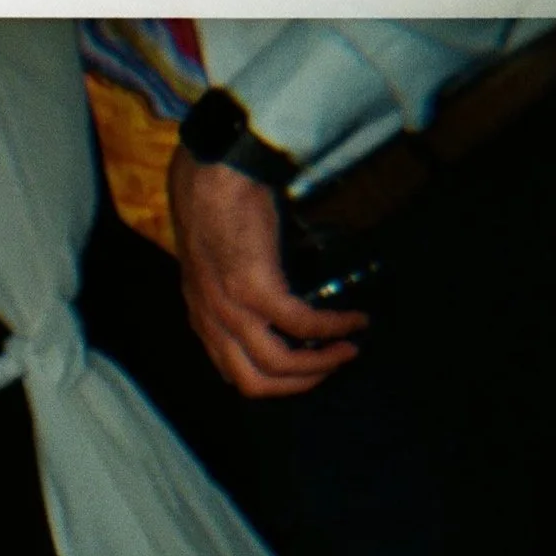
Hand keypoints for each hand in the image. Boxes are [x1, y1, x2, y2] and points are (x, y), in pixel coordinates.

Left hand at [168, 148, 367, 398]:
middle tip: (333, 364)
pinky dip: (333, 328)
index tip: (304, 368)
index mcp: (201, 313)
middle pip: (254, 382)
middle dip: (301, 383)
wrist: (212, 172)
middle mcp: (210, 318)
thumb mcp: (211, 260)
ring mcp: (229, 306)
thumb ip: (230, 287)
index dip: (273, 380)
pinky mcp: (254, 287)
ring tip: (349, 347)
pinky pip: (301, 325)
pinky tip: (353, 320)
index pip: (232, 371)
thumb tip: (272, 297)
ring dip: (322, 364)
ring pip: (279, 365)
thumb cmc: (214, 204)